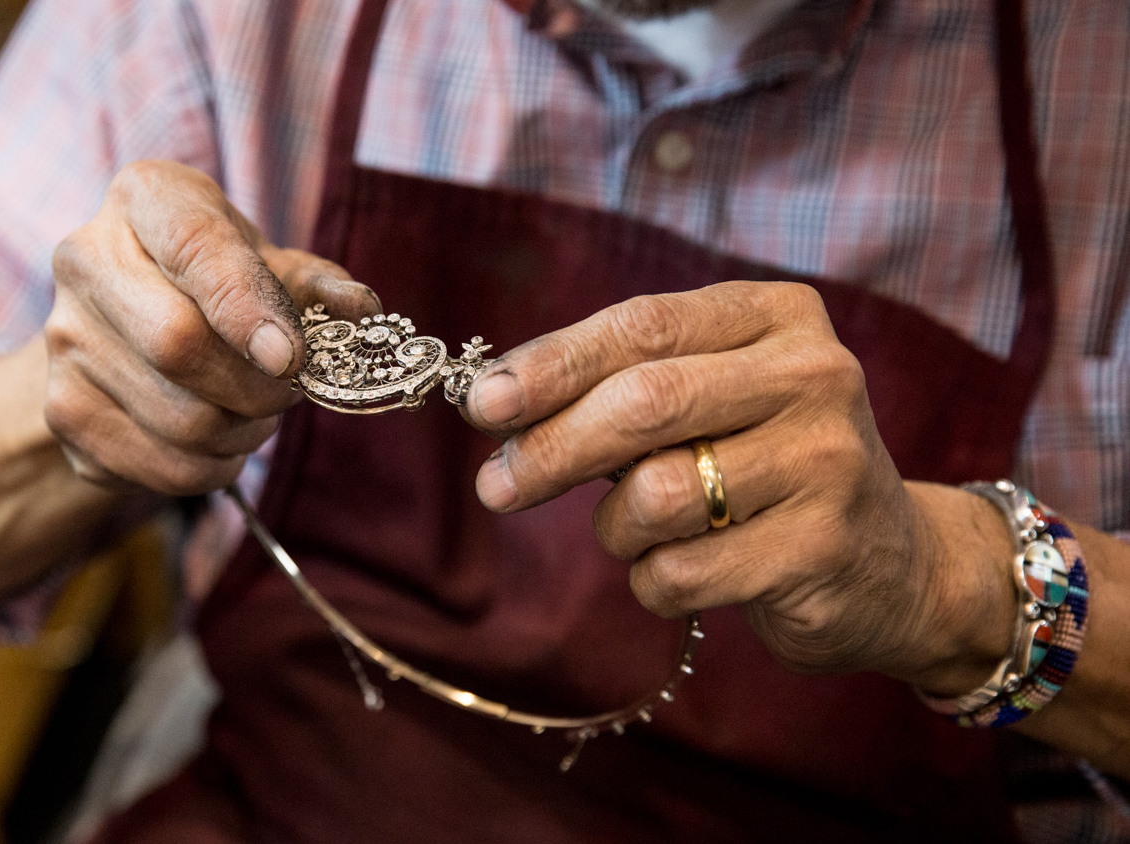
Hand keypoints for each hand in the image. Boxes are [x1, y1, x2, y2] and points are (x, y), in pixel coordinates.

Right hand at [45, 160, 377, 495]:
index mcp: (143, 198)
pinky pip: (158, 468)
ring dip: (244, 434)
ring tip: (255, 415)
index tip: (292, 358)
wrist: (126, 319)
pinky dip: (210, 470)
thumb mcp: (266, 257)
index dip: (246, 308)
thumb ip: (314, 282)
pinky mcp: (62, 414)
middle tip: (289, 391)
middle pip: (177, 345)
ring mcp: (63, 341)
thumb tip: (359, 310)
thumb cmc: (214, 278)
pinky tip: (218, 442)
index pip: (194, 249)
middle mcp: (83, 261)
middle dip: (258, 387)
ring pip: (178, 420)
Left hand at [465, 281, 1014, 683]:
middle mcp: (813, 375)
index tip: (483, 403)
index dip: (552, 365)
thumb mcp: (714, 399)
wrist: (896, 563)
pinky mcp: (823, 548)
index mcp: (776, 316)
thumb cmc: (767, 467)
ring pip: (656, 495)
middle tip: (497, 487)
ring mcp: (827, 461)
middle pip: (645, 404)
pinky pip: (683, 572)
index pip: (642, 326)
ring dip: (616, 527)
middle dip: (551, 448)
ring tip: (638, 531)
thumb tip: (498, 404)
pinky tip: (682, 571)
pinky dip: (653, 581)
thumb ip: (627, 386)